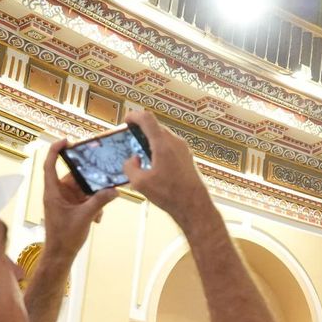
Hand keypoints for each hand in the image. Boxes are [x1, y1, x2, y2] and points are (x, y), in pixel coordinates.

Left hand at [41, 138, 116, 258]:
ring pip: (82, 189)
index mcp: (53, 192)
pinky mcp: (72, 209)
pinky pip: (85, 200)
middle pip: (73, 176)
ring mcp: (65, 201)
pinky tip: (98, 217)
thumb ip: (99, 202)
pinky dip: (94, 206)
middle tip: (100, 170)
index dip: (55, 150)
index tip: (66, 140)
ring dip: (94, 196)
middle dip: (87, 177)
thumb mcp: (84, 217)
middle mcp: (58, 194)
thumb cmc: (64, 236)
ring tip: (102, 202)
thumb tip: (114, 191)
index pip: (50, 165)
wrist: (61, 255)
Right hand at [121, 109, 212, 223]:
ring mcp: (183, 148)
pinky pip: (170, 145)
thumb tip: (132, 159)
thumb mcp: (140, 183)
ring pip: (163, 136)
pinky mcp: (187, 157)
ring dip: (150, 139)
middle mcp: (175, 142)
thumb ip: (130, 167)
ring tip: (140, 151)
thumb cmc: (169, 194)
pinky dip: (159, 147)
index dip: (134, 116)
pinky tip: (153, 162)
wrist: (194, 206)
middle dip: (141, 129)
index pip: (147, 119)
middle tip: (130, 138)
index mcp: (162, 144)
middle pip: (155, 126)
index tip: (126, 120)